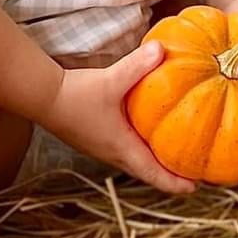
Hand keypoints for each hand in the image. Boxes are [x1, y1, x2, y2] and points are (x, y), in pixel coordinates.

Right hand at [39, 40, 198, 197]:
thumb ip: (138, 65)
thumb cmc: (74, 95)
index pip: (153, 176)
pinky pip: (127, 149)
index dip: (176, 184)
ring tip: (176, 153)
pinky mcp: (97, 137)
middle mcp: (114, 153)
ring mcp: (104, 147)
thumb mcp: (111, 80)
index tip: (196, 188)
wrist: (41, 96)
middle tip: (193, 171)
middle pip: (148, 172)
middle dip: (170, 174)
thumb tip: (162, 49)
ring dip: (156, 162)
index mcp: (121, 149)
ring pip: (136, 161)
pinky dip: (143, 148)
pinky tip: (148, 131)